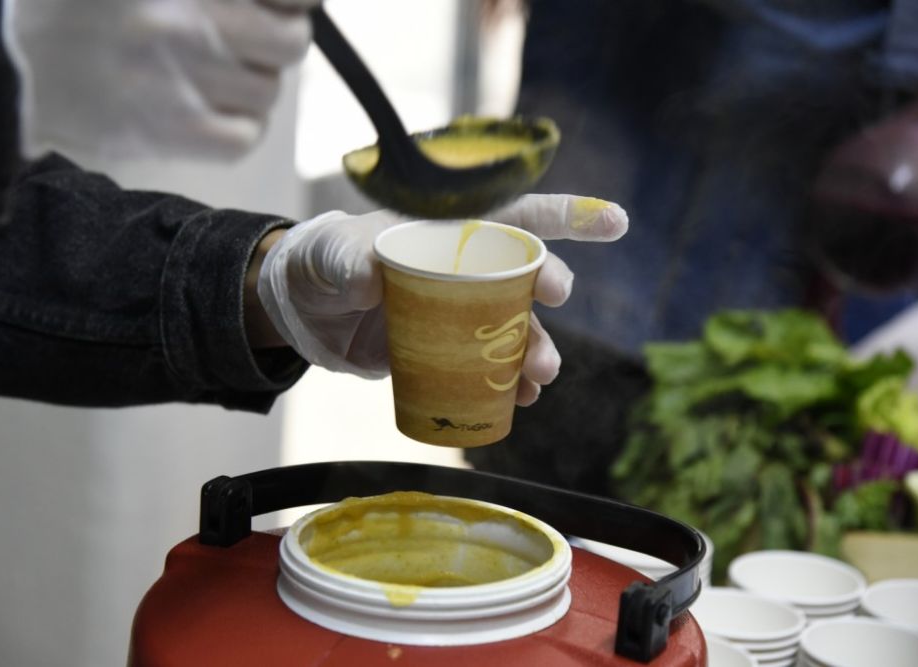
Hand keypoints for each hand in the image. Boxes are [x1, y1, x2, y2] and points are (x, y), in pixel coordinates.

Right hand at [4, 0, 318, 159]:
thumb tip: (298, 2)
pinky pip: (245, 137)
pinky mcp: (172, 131)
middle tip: (250, 43)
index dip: (294, 2)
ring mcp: (182, 78)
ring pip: (269, 92)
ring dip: (252, 86)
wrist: (9, 63)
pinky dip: (238, 127)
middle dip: (278, 42)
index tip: (279, 6)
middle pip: (291, 42)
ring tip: (212, 77)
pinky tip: (209, 110)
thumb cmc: (77, 7)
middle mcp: (188, 21)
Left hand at [256, 195, 628, 405]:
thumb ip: (347, 260)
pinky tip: (521, 401)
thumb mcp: (329, 255)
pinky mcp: (443, 351)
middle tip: (555, 303)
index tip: (615, 224)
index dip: (566, 217)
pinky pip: (485, 369)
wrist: (301, 314)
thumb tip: (372, 274)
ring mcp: (455, 312)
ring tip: (541, 376)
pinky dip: (506, 386)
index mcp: (445, 232)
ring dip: (534, 349)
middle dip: (547, 289)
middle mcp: (461, 270)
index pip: (512, 217)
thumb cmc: (321, 262)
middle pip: (521, 276)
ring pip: (511, 328)